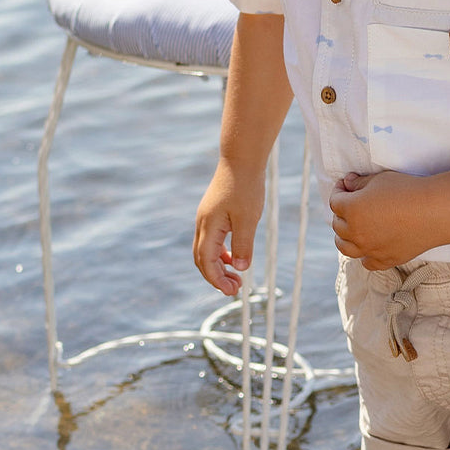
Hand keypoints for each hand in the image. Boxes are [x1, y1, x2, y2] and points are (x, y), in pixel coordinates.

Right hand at [193, 159, 263, 295]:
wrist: (241, 159)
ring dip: (219, 265)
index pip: (206, 262)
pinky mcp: (213, 212)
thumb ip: (243, 244)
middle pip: (202, 259)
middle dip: (216, 277)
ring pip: (206, 250)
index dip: (217, 280)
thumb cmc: (246, 186)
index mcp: (208, 226)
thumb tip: (241, 268)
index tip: (232, 291)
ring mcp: (206, 217)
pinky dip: (221, 252)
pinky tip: (235, 256)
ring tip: (237, 275)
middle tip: (235, 288)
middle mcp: (202, 223)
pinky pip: (212, 239)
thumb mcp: (248, 218)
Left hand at [329, 170, 430, 269]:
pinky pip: (366, 262)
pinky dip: (364, 255)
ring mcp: (370, 249)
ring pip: (346, 248)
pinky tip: (369, 246)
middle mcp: (356, 233)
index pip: (335, 202)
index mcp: (352, 210)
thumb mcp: (380, 180)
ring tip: (352, 229)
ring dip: (345, 237)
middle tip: (351, 204)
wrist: (434, 211)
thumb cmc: (407, 190)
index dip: (339, 191)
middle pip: (338, 225)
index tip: (346, 186)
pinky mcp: (385, 260)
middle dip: (341, 213)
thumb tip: (348, 183)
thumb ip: (359, 183)